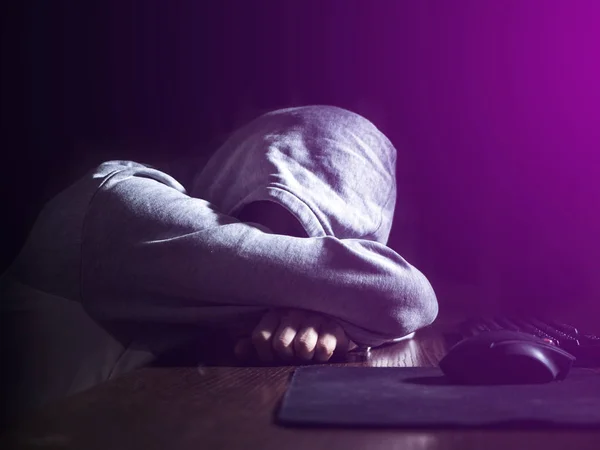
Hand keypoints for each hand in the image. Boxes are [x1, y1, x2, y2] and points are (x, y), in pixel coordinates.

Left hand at [234, 309, 355, 362]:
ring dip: (306, 356)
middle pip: (281, 344)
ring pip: (303, 346)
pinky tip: (323, 352)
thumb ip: (254, 343)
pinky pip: (324, 348)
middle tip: (294, 355)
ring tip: (309, 353)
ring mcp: (315, 318)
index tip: (274, 358)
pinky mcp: (334, 327)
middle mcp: (294, 313)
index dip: (265, 354)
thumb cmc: (298, 332)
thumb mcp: (274, 335)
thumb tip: (238, 350)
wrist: (332, 320)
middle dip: (287, 356)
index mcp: (275, 314)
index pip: (260, 337)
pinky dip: (323, 355)